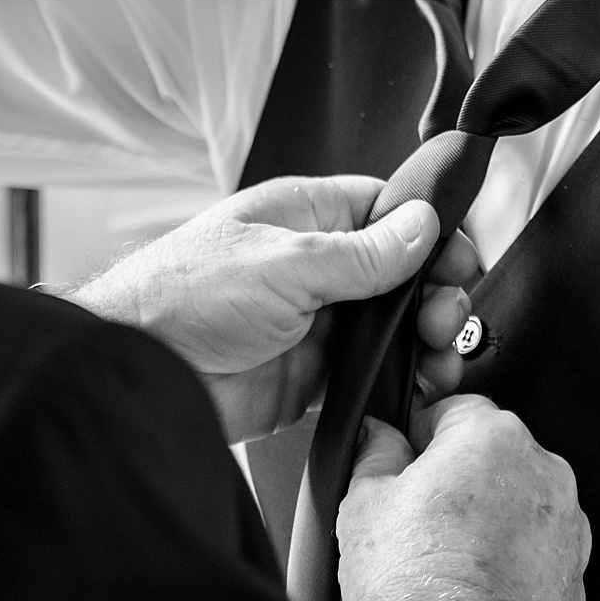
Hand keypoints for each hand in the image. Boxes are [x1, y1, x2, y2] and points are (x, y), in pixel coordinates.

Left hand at [70, 175, 482, 444]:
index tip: (460, 261)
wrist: (139, 373)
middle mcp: (312, 265)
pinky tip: (416, 390)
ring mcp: (312, 322)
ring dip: (424, 344)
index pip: (384, 210)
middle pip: (399, 274)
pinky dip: (397, 384)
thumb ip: (360, 255)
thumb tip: (421, 226)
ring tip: (440, 361)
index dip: (430, 232)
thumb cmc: (181, 296)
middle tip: (447, 322)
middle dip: (435, 296)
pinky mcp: (307, 376)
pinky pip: (367, 376)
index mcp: (303, 217)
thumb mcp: (283, 264)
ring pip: (390, 328)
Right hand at [339, 395, 590, 600]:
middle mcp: (542, 471)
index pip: (451, 408)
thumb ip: (372, 451)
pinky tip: (472, 585)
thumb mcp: (361, 504)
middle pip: (487, 455)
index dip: (417, 439)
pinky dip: (509, 560)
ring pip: (514, 503)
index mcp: (492, 437)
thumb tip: (377, 435)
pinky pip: (534, 550)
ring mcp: (566, 525)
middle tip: (415, 519)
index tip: (402, 466)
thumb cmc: (419, 591)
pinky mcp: (574, 574)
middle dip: (454, 479)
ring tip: (442, 561)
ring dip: (485, 520)